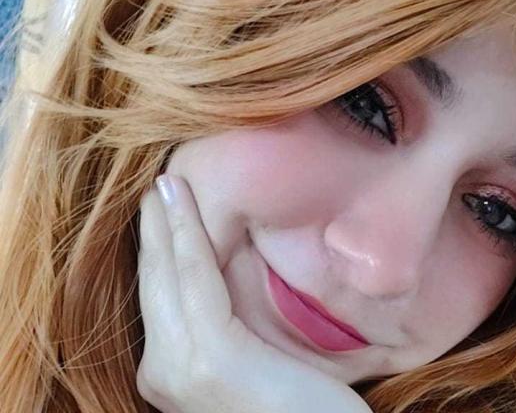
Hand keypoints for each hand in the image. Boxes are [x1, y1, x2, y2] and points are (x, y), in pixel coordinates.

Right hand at [136, 174, 373, 412]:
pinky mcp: (212, 359)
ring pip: (170, 274)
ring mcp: (181, 370)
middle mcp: (162, 373)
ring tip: (167, 184)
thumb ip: (226, 329)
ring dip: (167, 223)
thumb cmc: (301, 405)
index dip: (158, 251)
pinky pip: (197, 279)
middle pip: (156, 283)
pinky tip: (182, 202)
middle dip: (154, 231)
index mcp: (171, 372)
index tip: (160, 210)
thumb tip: (225, 283)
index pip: (161, 298)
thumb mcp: (252, 360)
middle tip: (159, 186)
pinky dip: (187, 235)